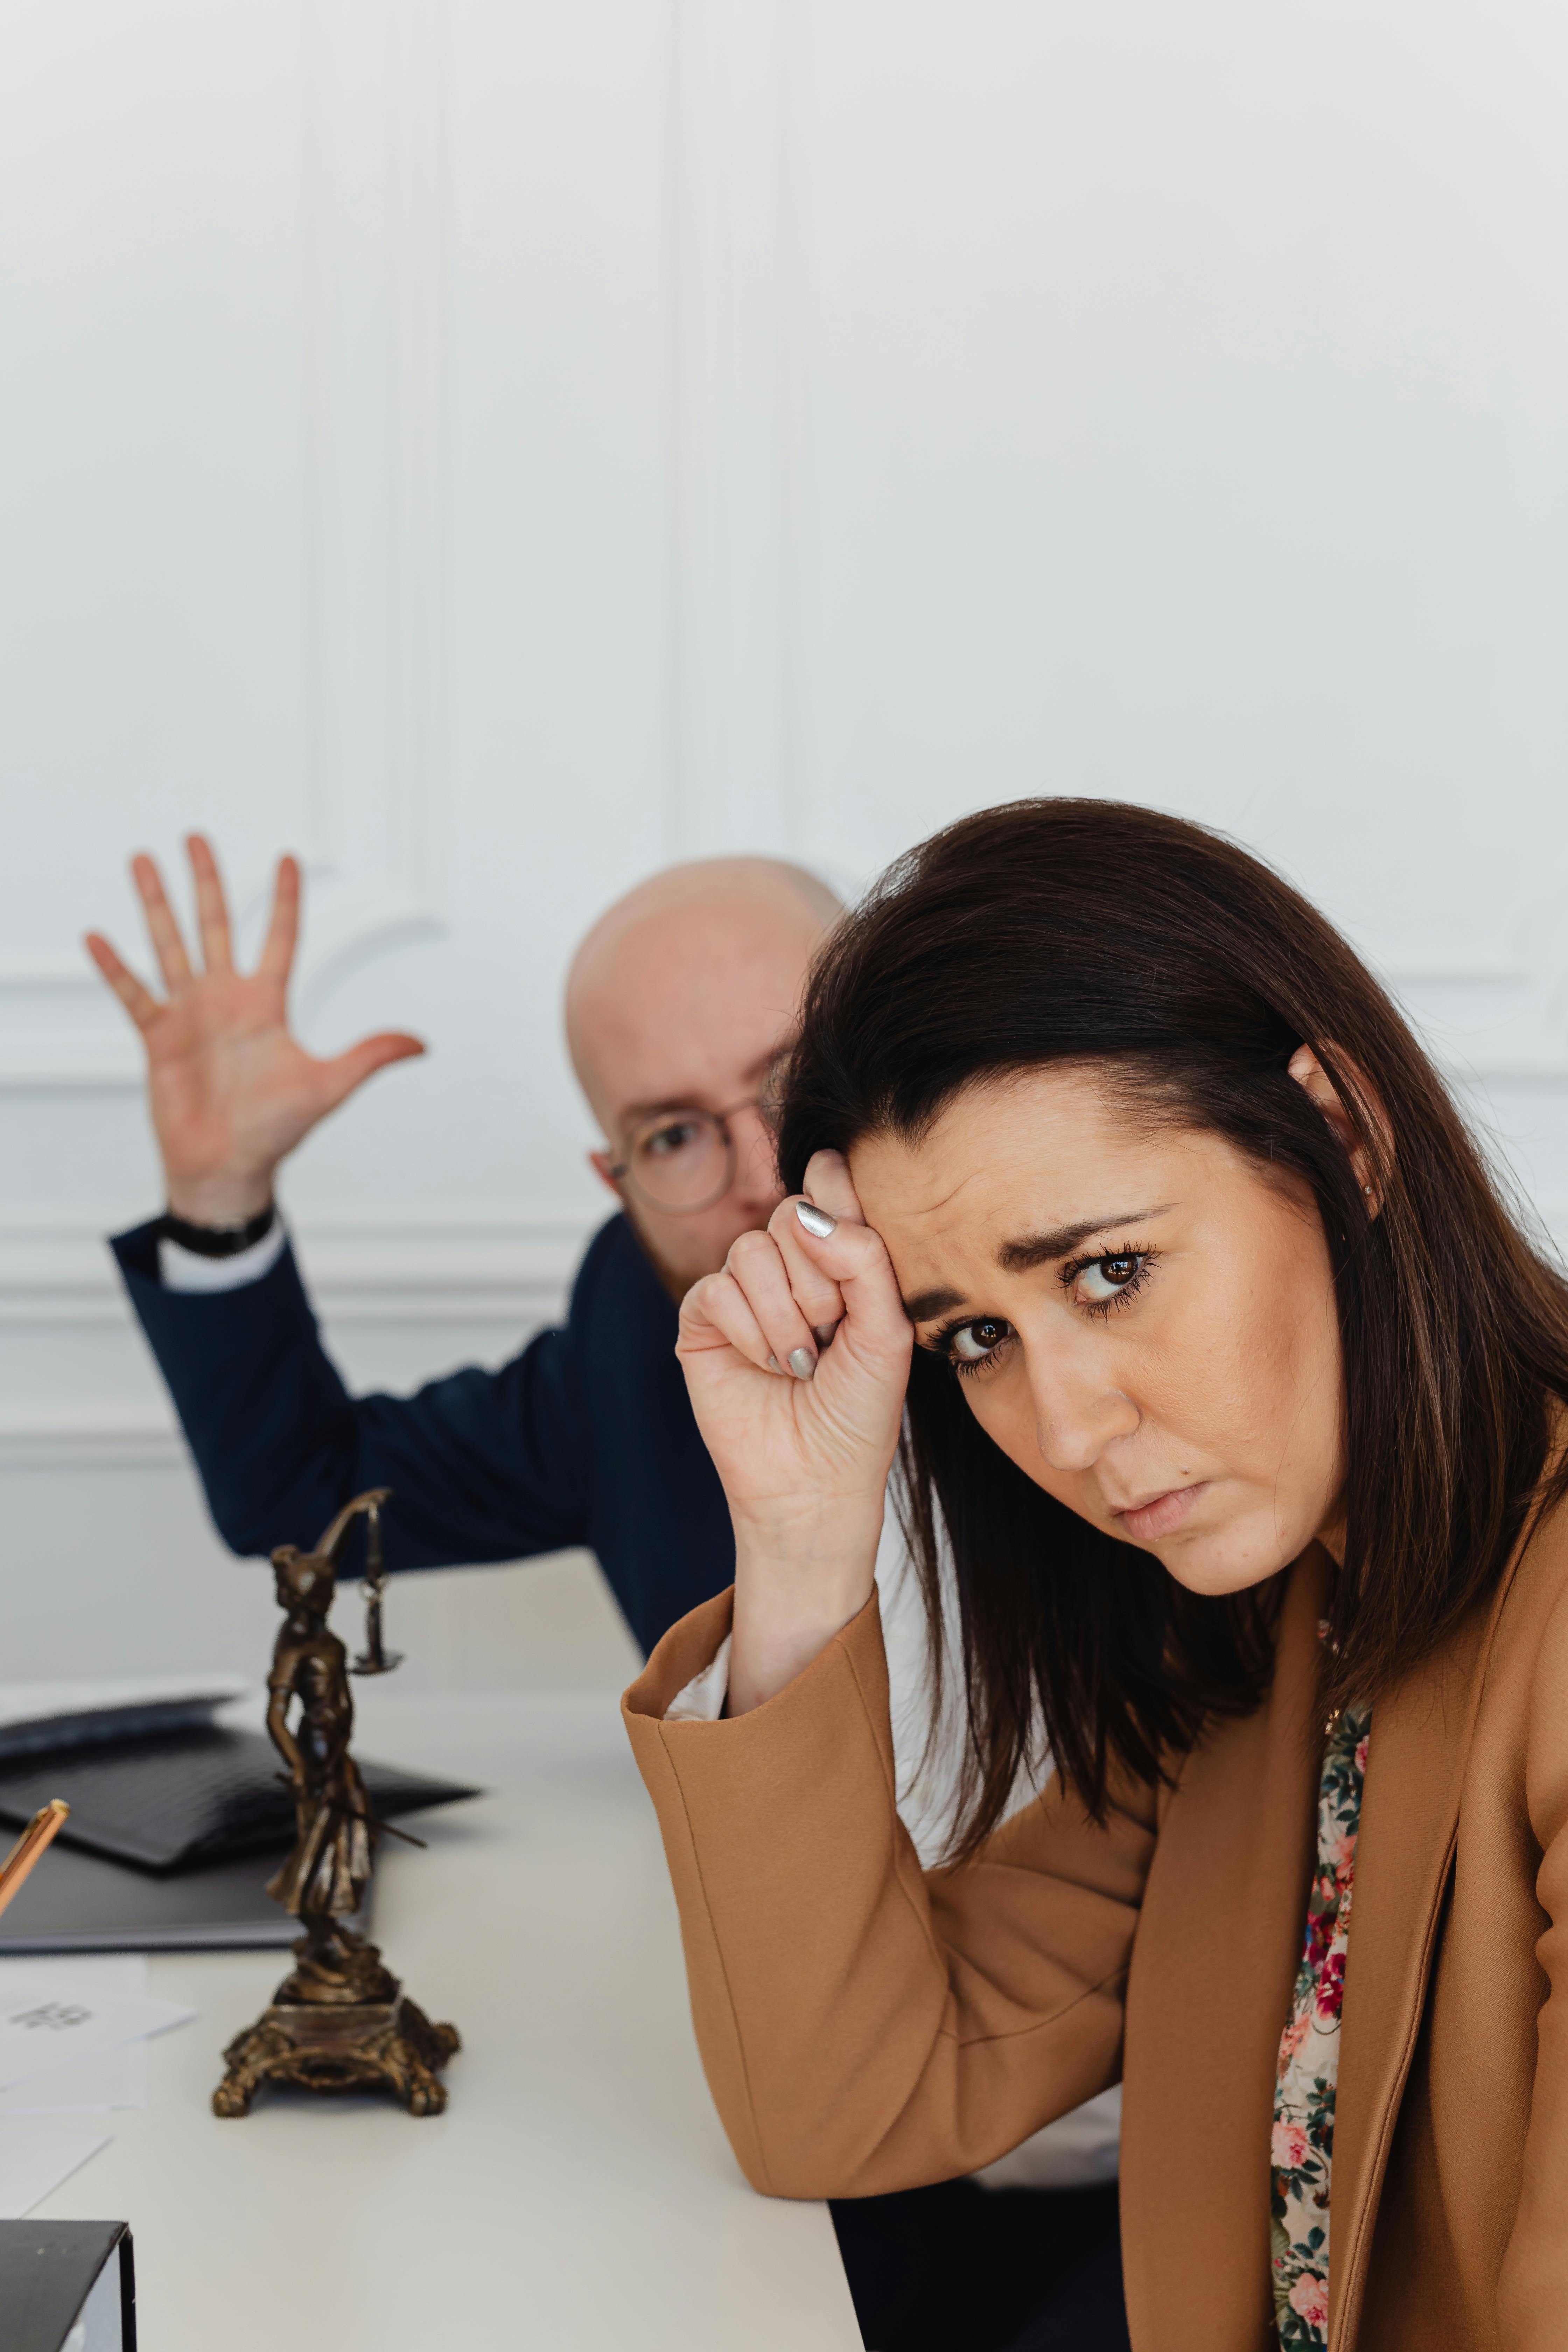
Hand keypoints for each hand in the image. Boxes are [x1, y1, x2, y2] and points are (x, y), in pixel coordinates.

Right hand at [85, 836, 424, 1224]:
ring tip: (142, 861)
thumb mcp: (328, 1085)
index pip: (279, 938)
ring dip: (156, 904)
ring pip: (170, 945)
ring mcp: (189, 1015)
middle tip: (195, 838)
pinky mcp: (158, 1037)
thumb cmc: (276, 1131)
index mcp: (266, 1004)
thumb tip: (420, 1044)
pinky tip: (96, 936)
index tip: (287, 856)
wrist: (228, 1166)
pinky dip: (114, 967)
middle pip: (214, 925)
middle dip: (206, 881)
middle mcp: (226, 1000)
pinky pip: (133, 993)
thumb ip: (369, 1056)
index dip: (283, 898)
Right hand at [677, 1149, 912, 1711]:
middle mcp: (788, 1269)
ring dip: (784, 1314)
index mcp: (838, 1262)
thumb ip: (864, 1260)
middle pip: (789, 1213)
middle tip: (830, 1334)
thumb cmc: (859, 1413)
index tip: (852, 1237)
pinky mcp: (703, 1321)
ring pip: (749, 1250)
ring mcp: (742, 1293)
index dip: (838, 1196)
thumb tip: (808, 1209)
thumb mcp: (887, 1332)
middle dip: (818, 1279)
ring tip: (800, 1362)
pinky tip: (767, 1366)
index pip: (832, 1190)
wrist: (817, 1483)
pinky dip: (749, 1330)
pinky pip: (715, 1290)